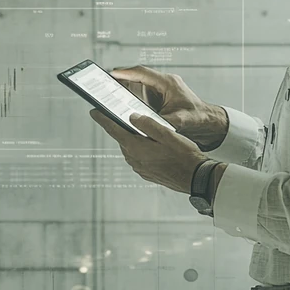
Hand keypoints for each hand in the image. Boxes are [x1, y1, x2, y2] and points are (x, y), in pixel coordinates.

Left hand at [89, 109, 207, 193]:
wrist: (195, 177)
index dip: (103, 119)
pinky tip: (154, 143)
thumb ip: (147, 123)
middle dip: (122, 126)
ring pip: (132, 147)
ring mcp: (140, 168)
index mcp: (135, 147)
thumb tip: (132, 117)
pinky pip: (139, 156)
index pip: (114, 130)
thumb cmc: (184, 155)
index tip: (94, 112)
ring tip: (145, 128)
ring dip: (135, 138)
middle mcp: (134, 159)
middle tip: (124, 114)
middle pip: (123, 138)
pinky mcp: (147, 173)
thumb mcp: (166, 133)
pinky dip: (142, 148)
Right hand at [107, 65, 218, 147]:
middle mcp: (163, 83)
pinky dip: (131, 98)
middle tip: (104, 83)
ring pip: (138, 84)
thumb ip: (165, 122)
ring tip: (108, 93)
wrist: (207, 121)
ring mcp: (160, 89)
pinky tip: (121, 105)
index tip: (111, 73)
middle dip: (121, 79)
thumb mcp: (181, 120)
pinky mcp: (159, 97)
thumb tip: (148, 125)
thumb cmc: (197, 117)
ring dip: (125, 88)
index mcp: (168, 83)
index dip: (126, 72)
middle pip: (137, 76)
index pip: (143, 72)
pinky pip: (141, 93)